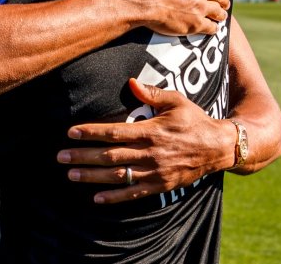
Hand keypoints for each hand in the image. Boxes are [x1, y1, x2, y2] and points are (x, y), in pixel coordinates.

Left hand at [57, 78, 234, 203]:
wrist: (219, 147)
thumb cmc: (195, 119)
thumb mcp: (176, 100)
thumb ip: (152, 93)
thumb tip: (131, 83)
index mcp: (151, 131)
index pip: (114, 132)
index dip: (91, 133)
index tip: (71, 133)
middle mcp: (150, 153)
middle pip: (110, 156)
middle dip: (84, 156)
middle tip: (61, 157)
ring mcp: (155, 172)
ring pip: (118, 176)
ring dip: (93, 177)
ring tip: (71, 175)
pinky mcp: (161, 185)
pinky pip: (134, 194)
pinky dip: (114, 197)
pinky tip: (96, 198)